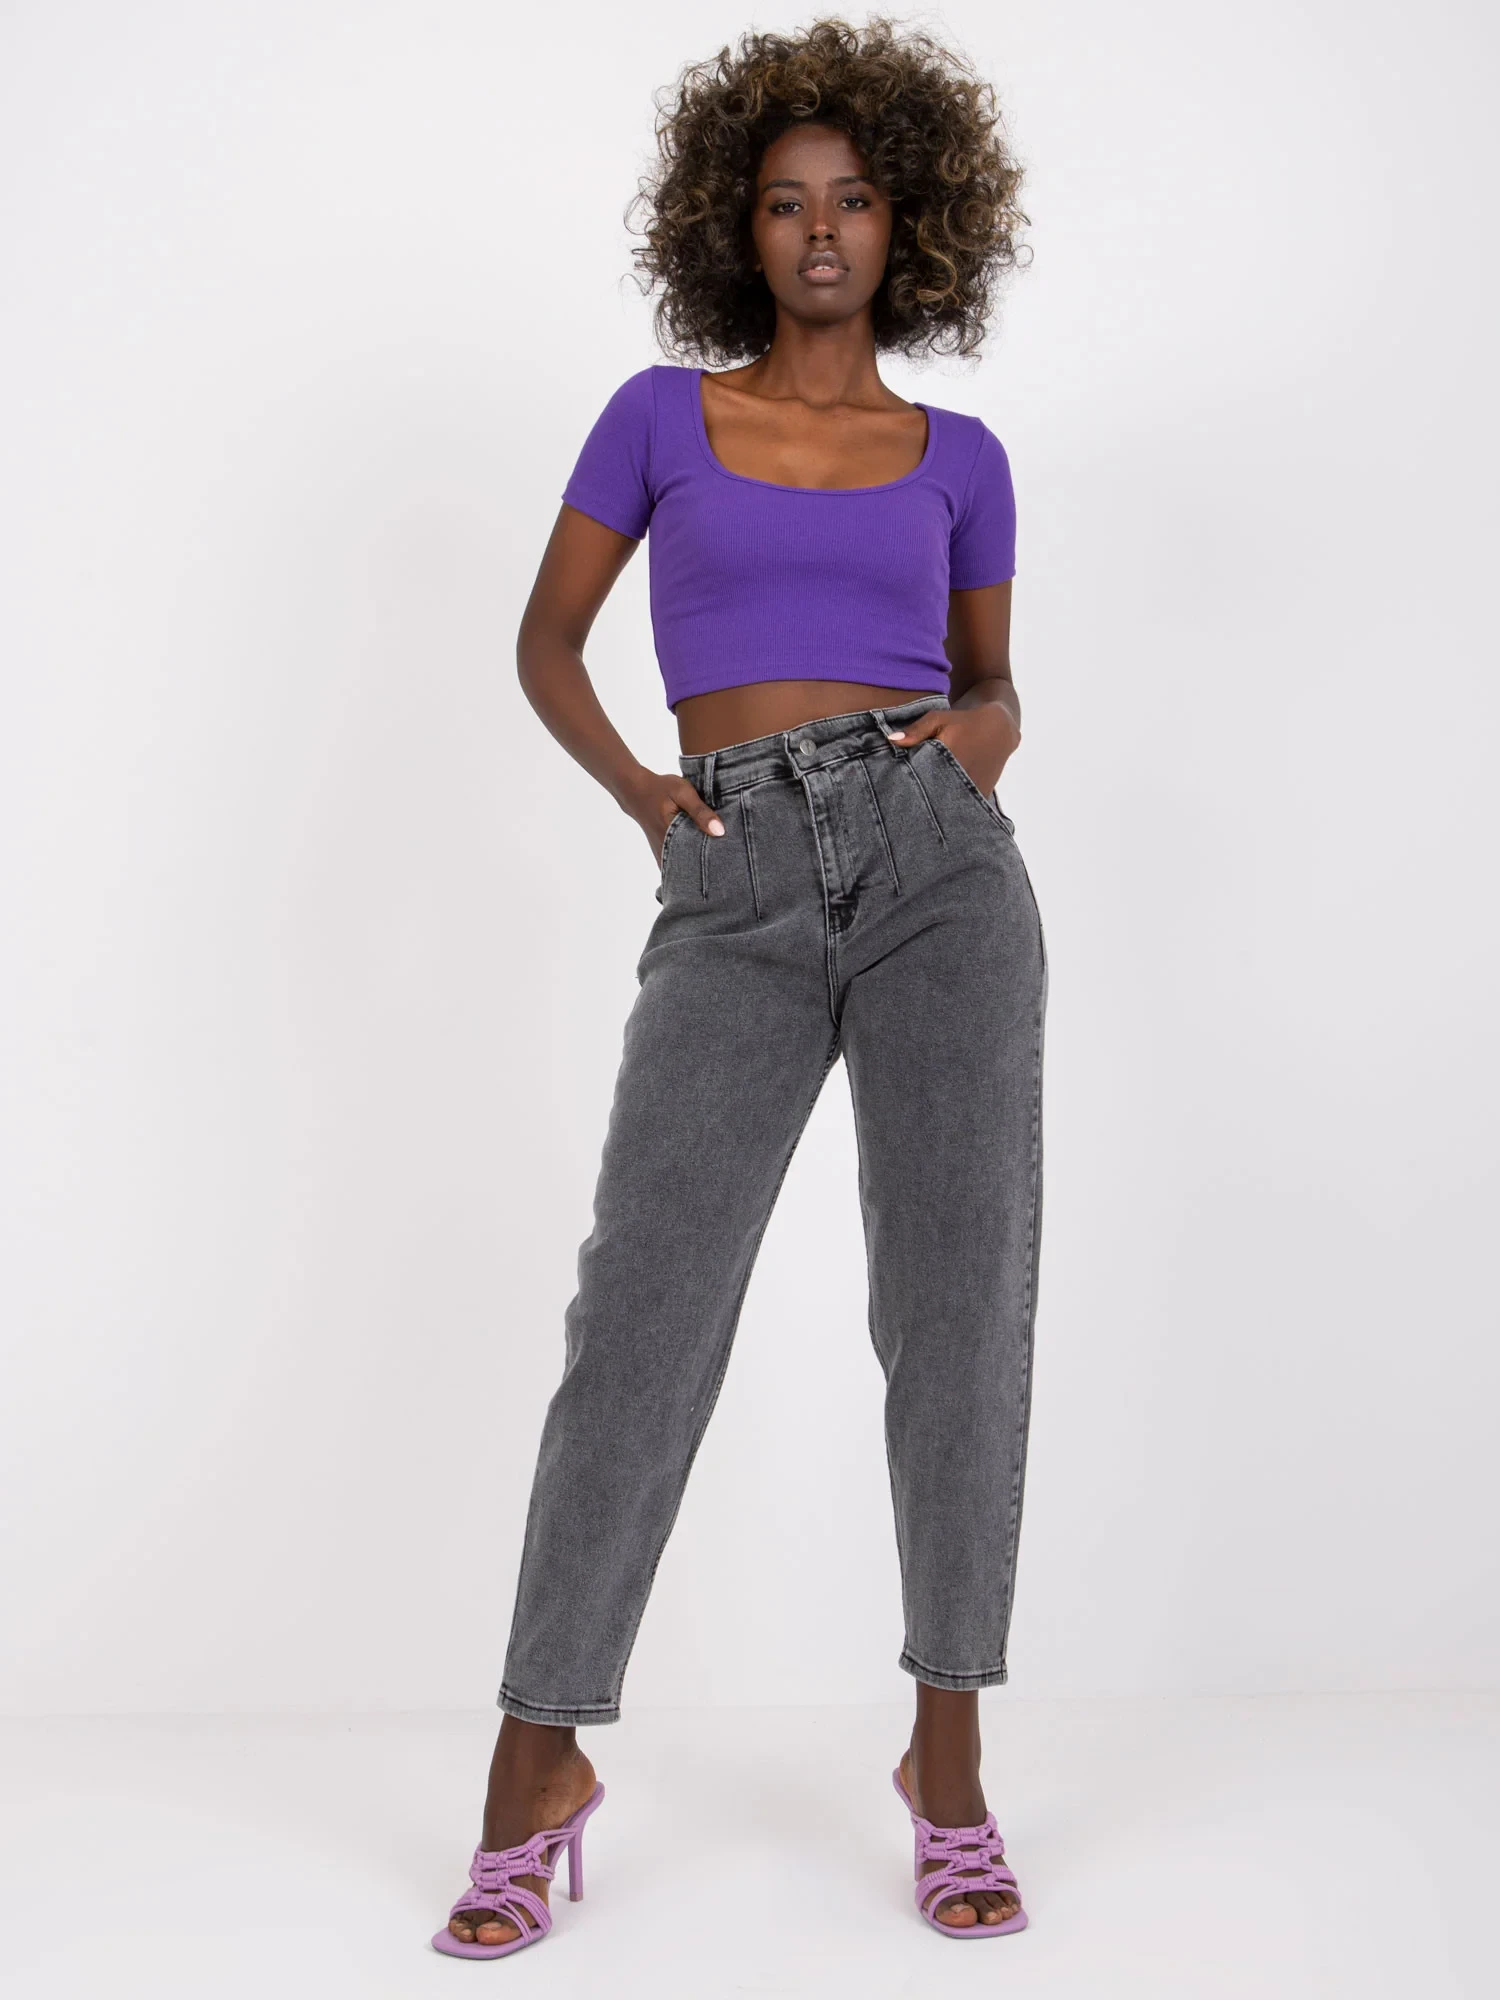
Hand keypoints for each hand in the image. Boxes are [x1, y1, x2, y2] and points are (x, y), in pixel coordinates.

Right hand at [620, 767, 724, 864]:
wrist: (636, 792)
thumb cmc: (661, 789)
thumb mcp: (682, 792)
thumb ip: (700, 811)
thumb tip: (720, 831)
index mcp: (671, 837)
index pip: (698, 858)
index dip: (715, 860)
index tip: (729, 858)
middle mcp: (665, 851)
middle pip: (693, 866)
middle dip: (710, 864)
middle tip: (726, 859)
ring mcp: (662, 856)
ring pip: (685, 867)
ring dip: (700, 863)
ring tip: (717, 857)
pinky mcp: (662, 855)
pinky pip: (679, 864)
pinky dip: (690, 861)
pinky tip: (702, 853)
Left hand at [889, 703, 1019, 795]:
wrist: (999, 729)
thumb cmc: (963, 722)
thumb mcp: (938, 719)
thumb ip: (916, 730)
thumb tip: (891, 740)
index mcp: (950, 759)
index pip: (922, 781)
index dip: (909, 788)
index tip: (897, 792)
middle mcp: (963, 778)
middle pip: (935, 797)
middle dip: (921, 800)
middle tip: (906, 806)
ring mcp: (974, 790)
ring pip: (949, 806)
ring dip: (937, 806)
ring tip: (921, 807)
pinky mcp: (982, 795)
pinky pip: (962, 808)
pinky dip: (951, 807)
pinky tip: (940, 805)